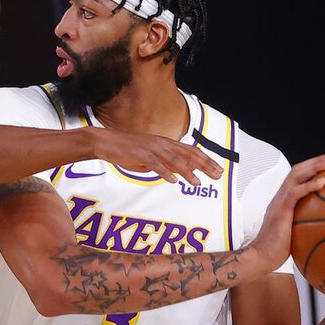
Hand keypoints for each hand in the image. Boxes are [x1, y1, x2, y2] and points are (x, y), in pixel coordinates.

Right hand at [87, 127, 223, 185]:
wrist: (106, 142)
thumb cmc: (127, 151)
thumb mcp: (150, 157)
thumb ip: (163, 163)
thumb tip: (176, 172)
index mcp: (165, 144)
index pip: (190, 151)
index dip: (205, 160)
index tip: (218, 170)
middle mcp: (162, 144)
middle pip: (187, 154)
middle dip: (204, 165)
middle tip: (217, 175)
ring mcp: (151, 148)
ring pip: (173, 160)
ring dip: (187, 171)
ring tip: (197, 182)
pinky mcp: (140, 154)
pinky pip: (154, 164)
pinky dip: (164, 172)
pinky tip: (172, 180)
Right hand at [249, 151, 324, 272]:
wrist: (260, 257)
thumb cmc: (276, 249)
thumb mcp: (294, 232)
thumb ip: (305, 223)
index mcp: (283, 200)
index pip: (297, 177)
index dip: (312, 167)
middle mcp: (280, 197)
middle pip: (297, 170)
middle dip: (316, 160)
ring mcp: (279, 202)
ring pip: (295, 176)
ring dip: (314, 167)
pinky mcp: (280, 211)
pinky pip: (294, 194)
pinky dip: (309, 186)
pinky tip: (322, 182)